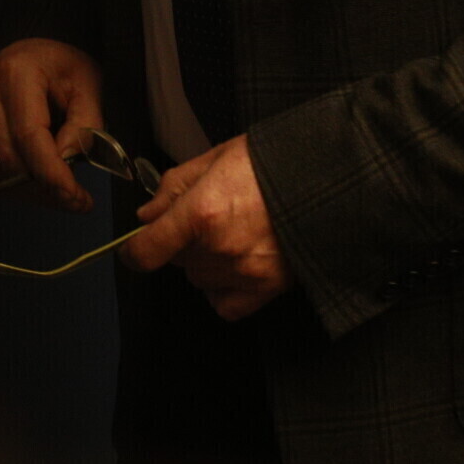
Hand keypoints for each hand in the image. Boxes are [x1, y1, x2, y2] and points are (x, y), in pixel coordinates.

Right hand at [0, 38, 104, 212]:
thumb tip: (67, 162)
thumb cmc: (63, 66)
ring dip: (31, 192)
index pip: (27, 135)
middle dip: (43, 188)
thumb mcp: (88, 84)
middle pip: (7, 157)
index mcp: (14, 73)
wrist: (35, 51)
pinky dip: (17, 185)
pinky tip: (42, 185)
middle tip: (77, 202)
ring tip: (64, 196)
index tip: (78, 198)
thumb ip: (85, 124)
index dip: (52, 173)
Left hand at [123, 133, 289, 318]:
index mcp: (202, 211)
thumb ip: (174, 187)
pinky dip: (223, 290)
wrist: (330, 179)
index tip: (133, 248)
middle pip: (175, 260)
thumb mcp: (217, 157)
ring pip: (198, 280)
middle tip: (207, 218)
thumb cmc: (274, 161)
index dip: (133, 252)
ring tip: (229, 235)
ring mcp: (244, 272)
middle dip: (181, 242)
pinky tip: (234, 267)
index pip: (147, 250)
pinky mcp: (268, 288)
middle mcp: (219, 248)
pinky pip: (225, 305)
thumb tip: (146, 215)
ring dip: (203, 263)